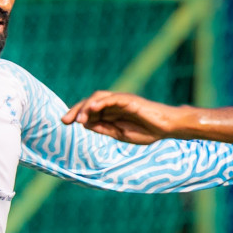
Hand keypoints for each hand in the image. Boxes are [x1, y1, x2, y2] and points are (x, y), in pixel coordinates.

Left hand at [61, 91, 180, 144]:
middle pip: (90, 102)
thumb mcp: (120, 134)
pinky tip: (92, 108)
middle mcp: (114, 104)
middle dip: (76, 110)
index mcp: (111, 113)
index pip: (90, 111)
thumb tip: (86, 124)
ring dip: (86, 107)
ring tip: (78, 119)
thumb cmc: (147, 131)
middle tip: (65, 120)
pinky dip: (101, 102)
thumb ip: (104, 128)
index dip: (77, 115)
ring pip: (99, 98)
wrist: (167, 127)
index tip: (66, 123)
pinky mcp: (129, 99)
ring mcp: (121, 100)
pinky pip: (112, 98)